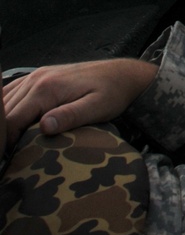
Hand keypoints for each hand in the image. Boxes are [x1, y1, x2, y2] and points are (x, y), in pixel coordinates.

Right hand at [2, 58, 156, 144]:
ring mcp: (37, 75)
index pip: (10, 121)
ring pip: (5, 103)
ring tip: (12, 144)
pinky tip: (14, 125)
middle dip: (4, 135)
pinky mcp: (40, 77)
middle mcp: (36, 79)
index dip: (6, 143)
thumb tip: (44, 127)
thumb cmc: (112, 93)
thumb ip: (70, 116)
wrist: (122, 74)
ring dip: (5, 122)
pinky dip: (8, 109)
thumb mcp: (96, 108)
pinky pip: (13, 92)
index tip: (12, 160)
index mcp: (46, 88)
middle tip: (11, 156)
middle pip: (4, 114)